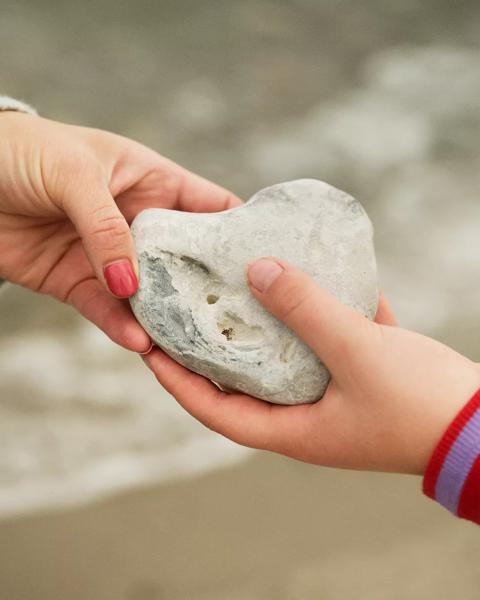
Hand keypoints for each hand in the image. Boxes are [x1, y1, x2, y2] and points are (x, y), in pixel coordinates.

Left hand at [0, 112, 239, 351]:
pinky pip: (106, 310)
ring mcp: (111, 256)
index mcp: (152, 182)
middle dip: (208, 286)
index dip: (239, 230)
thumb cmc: (22, 152)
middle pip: (186, 260)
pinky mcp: (78, 283)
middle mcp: (139, 223)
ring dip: (167, 317)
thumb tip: (131, 284)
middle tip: (237, 317)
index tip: (268, 260)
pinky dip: (121, 327)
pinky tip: (139, 342)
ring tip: (191, 344)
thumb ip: (107, 227)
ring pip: (150, 293)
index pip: (210, 207)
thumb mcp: (74, 174)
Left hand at [143, 258, 479, 474]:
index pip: (214, 410)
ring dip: (259, 328)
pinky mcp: (356, 373)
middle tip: (185, 311)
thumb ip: (307, 311)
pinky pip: (319, 342)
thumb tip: (257, 270)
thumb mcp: (358, 353)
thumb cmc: (420, 404)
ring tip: (233, 291)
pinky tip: (299, 281)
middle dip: (211, 350)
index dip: (177, 382)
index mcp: (292, 429)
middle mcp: (304, 415)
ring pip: (281, 358)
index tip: (148, 349)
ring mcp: (331, 394)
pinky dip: (307, 316)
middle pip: (241, 382)